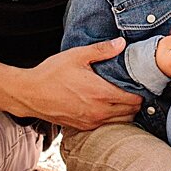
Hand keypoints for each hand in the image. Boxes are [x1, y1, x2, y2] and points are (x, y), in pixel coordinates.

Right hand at [14, 40, 139, 128]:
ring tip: (122, 98)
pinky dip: (112, 119)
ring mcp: (90, 121)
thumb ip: (101, 50)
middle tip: (133, 90)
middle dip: (136, 102)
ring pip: (120, 122)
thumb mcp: (76, 56)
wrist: (29, 94)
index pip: (134, 100)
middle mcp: (98, 111)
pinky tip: (107, 106)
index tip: (139, 83)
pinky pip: (106, 126)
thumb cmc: (51, 73)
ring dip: (126, 112)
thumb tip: (121, 43)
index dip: (141, 91)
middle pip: (131, 113)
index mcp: (100, 93)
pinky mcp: (82, 127)